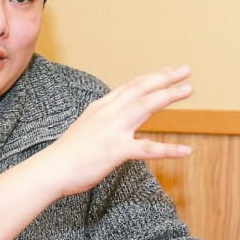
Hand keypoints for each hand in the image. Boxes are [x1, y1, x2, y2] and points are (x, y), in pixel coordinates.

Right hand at [45, 66, 193, 196]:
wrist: (51, 169)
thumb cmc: (67, 153)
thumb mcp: (86, 126)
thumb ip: (103, 119)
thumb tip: (116, 118)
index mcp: (102, 107)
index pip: (131, 87)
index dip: (151, 77)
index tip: (168, 71)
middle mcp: (108, 113)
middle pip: (141, 89)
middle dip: (164, 78)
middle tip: (185, 70)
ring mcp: (112, 130)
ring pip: (145, 106)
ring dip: (168, 95)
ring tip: (189, 89)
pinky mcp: (115, 151)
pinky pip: (147, 149)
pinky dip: (168, 150)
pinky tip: (185, 151)